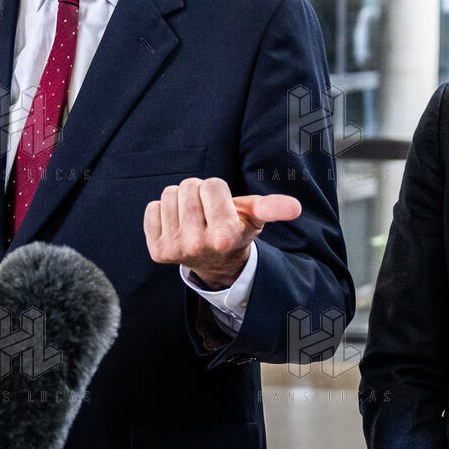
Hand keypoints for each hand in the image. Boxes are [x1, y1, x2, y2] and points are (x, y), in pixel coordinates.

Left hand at [144, 177, 300, 289]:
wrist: (215, 263)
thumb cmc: (235, 230)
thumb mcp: (255, 218)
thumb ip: (273, 209)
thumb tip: (296, 207)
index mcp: (225, 235)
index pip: (211, 184)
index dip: (217, 190)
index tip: (222, 206)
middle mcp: (198, 244)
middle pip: (189, 186)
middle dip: (198, 192)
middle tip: (206, 210)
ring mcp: (175, 249)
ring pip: (169, 195)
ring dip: (181, 200)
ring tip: (193, 216)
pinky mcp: (157, 251)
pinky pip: (152, 208)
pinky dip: (163, 212)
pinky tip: (177, 224)